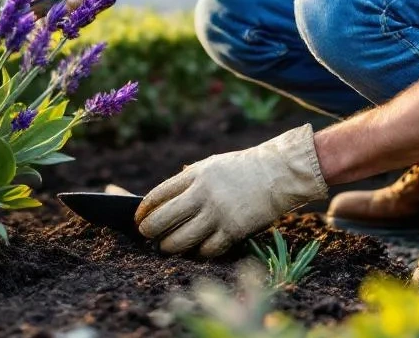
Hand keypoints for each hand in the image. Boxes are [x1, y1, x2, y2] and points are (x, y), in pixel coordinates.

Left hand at [134, 124, 327, 256]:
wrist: (280, 172)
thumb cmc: (246, 169)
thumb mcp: (214, 164)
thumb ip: (190, 178)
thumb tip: (167, 197)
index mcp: (195, 174)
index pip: (158, 195)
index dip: (143, 211)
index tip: (138, 218)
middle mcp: (202, 194)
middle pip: (163, 219)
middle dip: (150, 231)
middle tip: (148, 236)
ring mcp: (217, 213)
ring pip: (180, 240)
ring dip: (169, 247)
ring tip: (167, 248)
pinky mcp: (233, 230)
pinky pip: (207, 250)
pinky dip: (198, 253)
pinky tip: (196, 251)